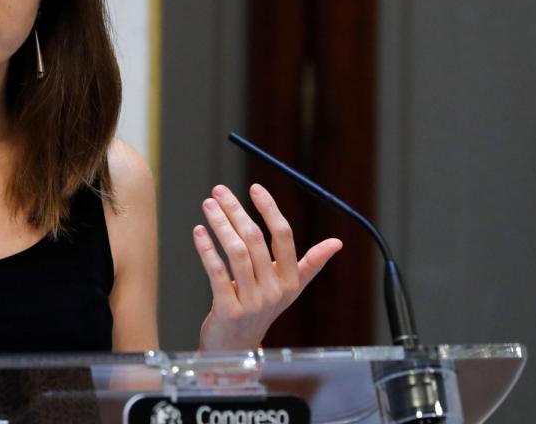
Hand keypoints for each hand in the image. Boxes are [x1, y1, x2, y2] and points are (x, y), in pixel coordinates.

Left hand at [192, 184, 341, 350]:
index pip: (284, 236)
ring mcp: (252, 302)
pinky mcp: (228, 310)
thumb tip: (337, 243)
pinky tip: (198, 231)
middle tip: (219, 190)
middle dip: (236, 211)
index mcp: (290, 280)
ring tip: (208, 205)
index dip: (269, 209)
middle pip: (256, 240)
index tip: (254, 188)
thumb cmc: (262, 310)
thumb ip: (311, 264)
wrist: (237, 348)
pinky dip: (206, 249)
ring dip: (220, 224)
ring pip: (236, 253)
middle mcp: (274, 290)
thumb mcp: (290, 289)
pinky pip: (216, 272)